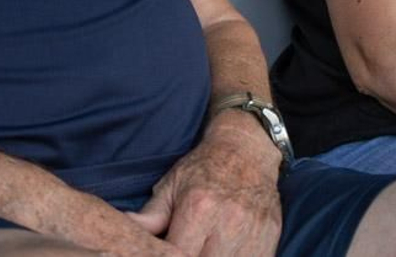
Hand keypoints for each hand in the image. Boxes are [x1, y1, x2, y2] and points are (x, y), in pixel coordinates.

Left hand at [126, 114, 282, 256]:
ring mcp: (253, 232)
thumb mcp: (172, 185)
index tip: (162, 254)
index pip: (177, 255)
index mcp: (198, 209)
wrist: (248, 150)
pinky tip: (223, 254)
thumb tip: (124, 227)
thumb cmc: (205, 168)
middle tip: (184, 251)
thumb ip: (151, 214)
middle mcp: (228, 222)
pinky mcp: (270, 238)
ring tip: (203, 252)